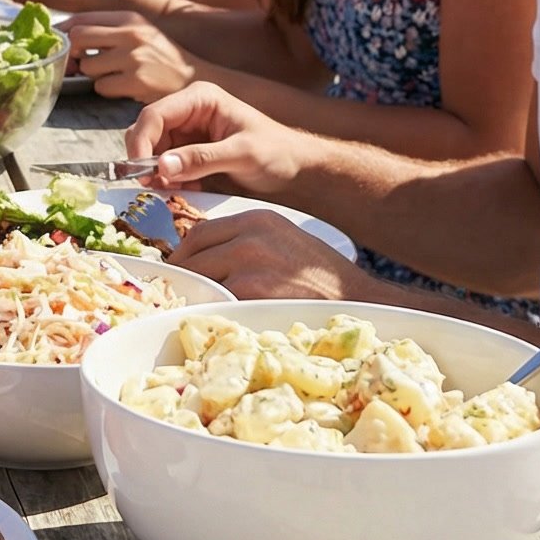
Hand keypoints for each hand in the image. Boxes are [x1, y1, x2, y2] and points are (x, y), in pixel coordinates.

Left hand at [64, 11, 200, 100]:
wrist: (195, 78)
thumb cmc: (161, 57)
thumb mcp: (138, 33)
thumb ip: (107, 31)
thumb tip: (67, 37)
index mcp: (129, 18)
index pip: (80, 18)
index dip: (61, 31)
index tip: (54, 42)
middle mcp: (131, 33)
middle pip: (77, 37)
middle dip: (72, 53)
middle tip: (77, 64)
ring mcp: (134, 57)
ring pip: (87, 66)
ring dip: (92, 75)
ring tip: (112, 76)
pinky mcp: (137, 81)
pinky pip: (101, 87)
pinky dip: (106, 90)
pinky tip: (123, 87)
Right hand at [126, 81, 307, 196]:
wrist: (299, 169)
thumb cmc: (278, 153)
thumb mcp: (243, 155)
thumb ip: (202, 159)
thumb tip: (161, 167)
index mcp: (200, 98)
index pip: (154, 115)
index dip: (141, 142)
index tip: (140, 172)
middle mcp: (188, 111)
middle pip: (147, 132)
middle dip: (145, 160)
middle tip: (152, 186)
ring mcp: (187, 131)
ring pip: (152, 150)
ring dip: (156, 173)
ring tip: (172, 191)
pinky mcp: (189, 151)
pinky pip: (165, 165)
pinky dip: (167, 180)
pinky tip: (184, 190)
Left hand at [174, 210, 381, 302]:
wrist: (359, 300)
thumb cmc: (321, 277)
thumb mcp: (282, 242)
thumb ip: (245, 243)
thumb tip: (204, 259)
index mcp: (256, 219)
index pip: (200, 233)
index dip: (185, 255)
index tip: (180, 271)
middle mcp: (250, 235)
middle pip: (195, 255)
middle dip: (188, 277)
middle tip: (185, 295)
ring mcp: (250, 262)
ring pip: (203, 280)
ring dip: (200, 296)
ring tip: (202, 309)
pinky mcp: (253, 291)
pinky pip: (217, 302)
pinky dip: (215, 312)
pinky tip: (219, 320)